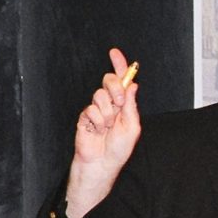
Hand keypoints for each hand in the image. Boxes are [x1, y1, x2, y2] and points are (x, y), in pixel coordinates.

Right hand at [66, 48, 140, 217]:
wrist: (101, 164)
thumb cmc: (118, 149)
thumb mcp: (132, 127)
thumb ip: (131, 105)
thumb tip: (133, 85)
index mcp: (123, 105)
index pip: (121, 81)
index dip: (119, 66)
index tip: (115, 53)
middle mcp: (110, 104)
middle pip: (109, 81)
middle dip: (114, 87)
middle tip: (118, 102)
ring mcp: (96, 110)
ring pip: (99, 95)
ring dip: (107, 112)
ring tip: (108, 127)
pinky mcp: (84, 117)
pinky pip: (90, 109)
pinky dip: (97, 121)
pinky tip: (97, 131)